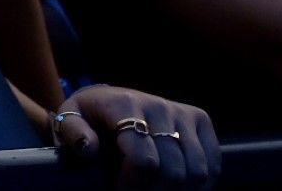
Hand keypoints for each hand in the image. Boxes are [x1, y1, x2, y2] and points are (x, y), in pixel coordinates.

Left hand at [58, 86, 220, 188]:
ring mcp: (182, 112)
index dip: (134, 186)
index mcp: (124, 103)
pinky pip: (212, 164)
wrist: (109, 101)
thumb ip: (74, 134)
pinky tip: (176, 186)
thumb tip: (90, 148)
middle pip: (172, 171)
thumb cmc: (89, 118)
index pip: (143, 160)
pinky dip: (199, 184)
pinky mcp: (200, 120)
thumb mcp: (70, 121)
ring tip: (155, 190)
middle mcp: (157, 105)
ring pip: (196, 171)